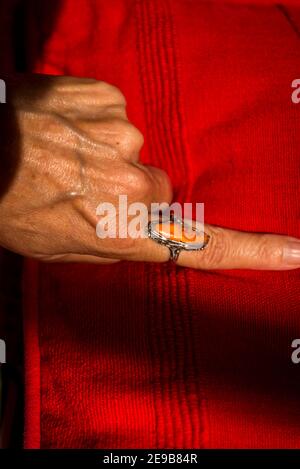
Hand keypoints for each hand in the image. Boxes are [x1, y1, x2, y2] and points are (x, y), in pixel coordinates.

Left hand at [0, 74, 298, 269]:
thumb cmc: (11, 208)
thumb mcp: (63, 247)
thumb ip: (115, 239)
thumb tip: (146, 223)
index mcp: (123, 230)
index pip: (204, 245)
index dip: (255, 251)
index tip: (296, 253)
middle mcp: (134, 185)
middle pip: (159, 187)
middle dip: (130, 188)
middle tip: (84, 188)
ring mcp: (123, 136)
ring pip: (133, 149)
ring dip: (106, 153)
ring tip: (63, 158)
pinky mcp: (107, 98)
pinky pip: (114, 115)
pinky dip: (93, 123)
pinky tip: (61, 131)